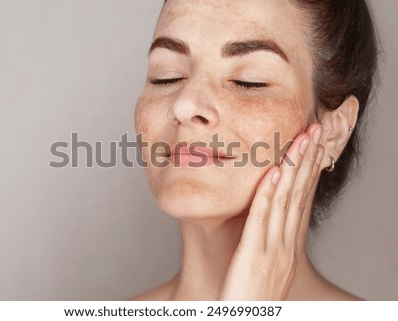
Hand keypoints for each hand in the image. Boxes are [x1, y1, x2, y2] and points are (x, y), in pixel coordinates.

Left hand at [220, 124, 323, 299]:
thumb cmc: (249, 299)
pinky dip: (267, 195)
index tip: (313, 146)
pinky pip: (262, 222)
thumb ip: (265, 244)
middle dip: (307, 160)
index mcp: (287, 248)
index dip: (308, 171)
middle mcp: (286, 247)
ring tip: (300, 139)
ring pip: (285, 202)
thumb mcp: (264, 268)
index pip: (301, 201)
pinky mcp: (254, 258)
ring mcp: (273, 252)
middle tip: (315, 130)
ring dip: (292, 168)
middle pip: (298, 195)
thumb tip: (263, 221)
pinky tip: (271, 173)